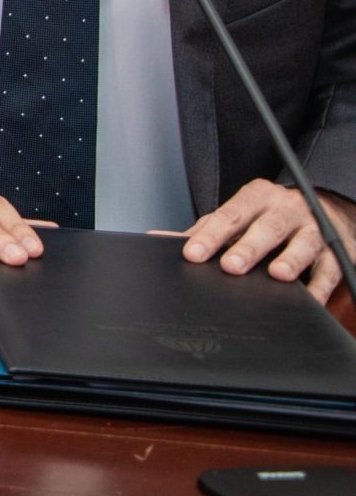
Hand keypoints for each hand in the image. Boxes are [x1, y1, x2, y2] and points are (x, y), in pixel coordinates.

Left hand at [173, 180, 353, 302]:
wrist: (324, 209)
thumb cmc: (269, 217)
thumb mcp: (238, 216)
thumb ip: (204, 229)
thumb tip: (158, 239)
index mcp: (257, 197)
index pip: (230, 215)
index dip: (211, 235)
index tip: (193, 253)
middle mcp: (287, 209)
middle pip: (267, 227)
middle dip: (248, 247)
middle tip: (230, 266)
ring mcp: (315, 230)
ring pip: (304, 244)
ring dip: (290, 260)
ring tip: (277, 274)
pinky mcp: (337, 252)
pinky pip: (330, 271)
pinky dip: (320, 286)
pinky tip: (308, 298)